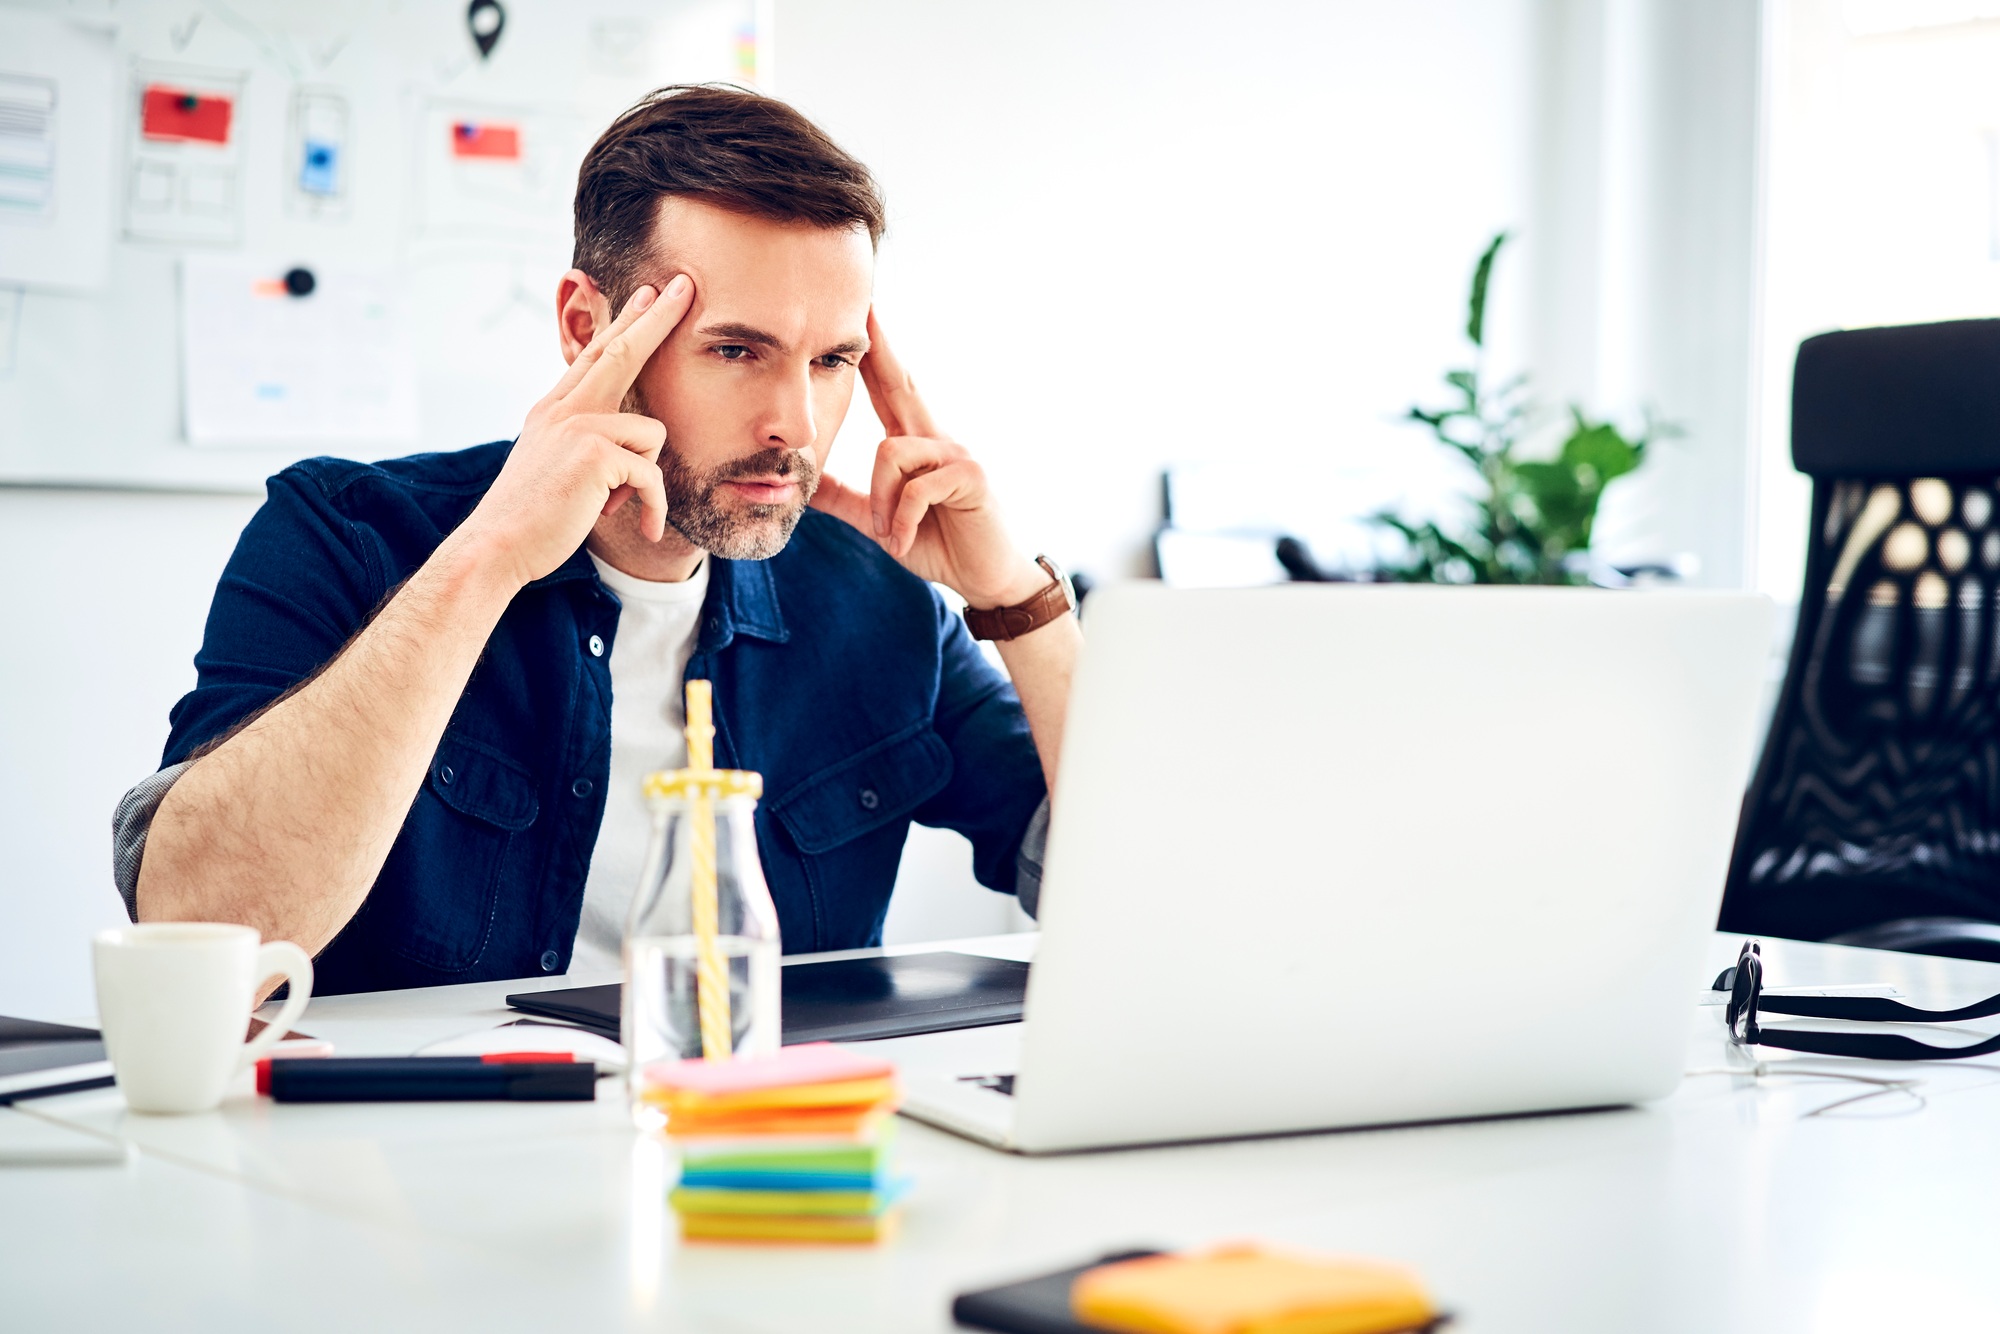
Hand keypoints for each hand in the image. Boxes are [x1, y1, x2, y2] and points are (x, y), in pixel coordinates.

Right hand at [453, 276, 694, 589]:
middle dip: (657, 317)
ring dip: (646, 479)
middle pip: (621, 351)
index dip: (626, 323)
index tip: (649, 295)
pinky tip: (643, 527)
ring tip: (614, 505)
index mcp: (554, 410)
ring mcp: (578, 426)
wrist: (497, 546)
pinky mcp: (595, 454)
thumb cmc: (532, 519)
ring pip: (652, 435)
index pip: (597, 355)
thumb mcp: (556, 468)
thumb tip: (628, 445)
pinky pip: (652, 475)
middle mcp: (564, 409)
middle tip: (684, 286)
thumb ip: (585, 446)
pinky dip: (653, 507)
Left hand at [810, 311, 1046, 607]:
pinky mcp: (971, 477)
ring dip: (882, 502)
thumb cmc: (942, 545)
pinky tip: (904, 541)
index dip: (874, 354)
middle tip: (865, 305)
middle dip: (882, 346)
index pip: (888, 390)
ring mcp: (958, 454)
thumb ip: (848, 499)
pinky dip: (902, 520)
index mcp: (916, 445)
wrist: (987, 579)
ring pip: (890, 452)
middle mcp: (938, 439)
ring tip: (890, 534)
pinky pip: (916, 487)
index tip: (862, 316)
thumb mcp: (884, 521)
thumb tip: (805, 484)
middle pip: (901, 383)